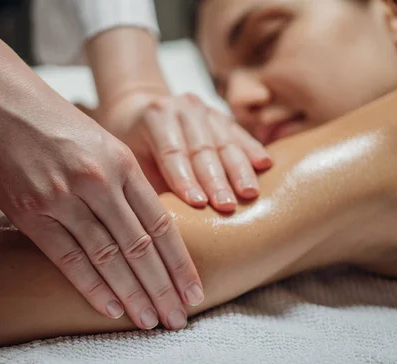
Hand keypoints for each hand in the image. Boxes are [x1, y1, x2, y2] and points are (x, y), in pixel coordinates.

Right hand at [0, 0, 202, 330]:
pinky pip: (68, 258)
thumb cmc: (53, 121)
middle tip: (179, 319)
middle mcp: (98, 182)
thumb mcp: (101, 143)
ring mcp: (63, 198)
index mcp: (122, 163)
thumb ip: (124, 182)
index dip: (180, 263)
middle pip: (140, 247)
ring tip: (151, 322)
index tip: (194, 292)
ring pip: (108, 258)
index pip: (161, 224)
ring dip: (132, 295)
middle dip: (163, 288)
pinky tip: (111, 309)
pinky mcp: (30, 213)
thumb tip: (145, 229)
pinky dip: (91, 287)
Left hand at [102, 93, 272, 211]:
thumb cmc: (133, 145)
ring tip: (250, 194)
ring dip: (239, 170)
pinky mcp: (220, 115)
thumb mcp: (131, 162)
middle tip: (228, 207)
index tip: (198, 204)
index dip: (186, 180)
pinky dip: (252, 150)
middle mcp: (181, 108)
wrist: (137, 110)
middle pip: (202, 149)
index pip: (173, 153)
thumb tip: (158, 223)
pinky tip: (266, 164)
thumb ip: (146, 185)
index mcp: (154, 117)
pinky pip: (239, 134)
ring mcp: (203, 109)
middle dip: (217, 180)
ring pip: (225, 142)